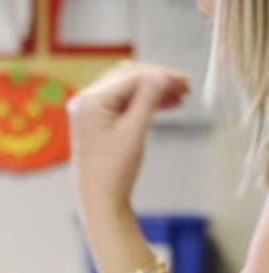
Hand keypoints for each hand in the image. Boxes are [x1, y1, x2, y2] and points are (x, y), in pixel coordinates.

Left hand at [67, 62, 189, 219]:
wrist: (100, 198)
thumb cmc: (114, 168)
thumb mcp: (135, 130)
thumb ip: (149, 98)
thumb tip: (164, 74)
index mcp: (90, 100)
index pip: (130, 76)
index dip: (161, 76)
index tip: (186, 80)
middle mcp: (85, 101)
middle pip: (128, 78)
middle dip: (158, 80)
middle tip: (186, 86)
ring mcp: (89, 110)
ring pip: (127, 90)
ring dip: (154, 91)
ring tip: (182, 96)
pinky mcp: (96, 121)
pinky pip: (123, 103)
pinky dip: (144, 103)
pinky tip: (168, 105)